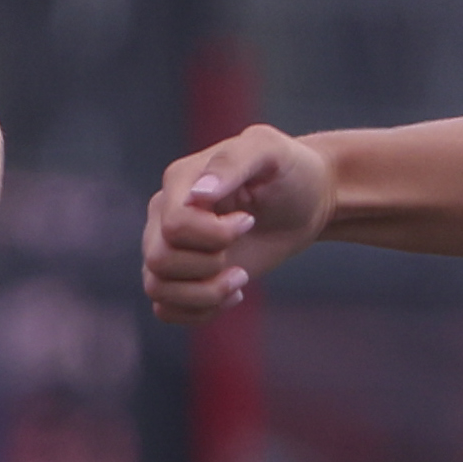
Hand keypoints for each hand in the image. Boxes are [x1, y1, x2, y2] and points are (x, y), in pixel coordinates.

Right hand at [142, 124, 334, 321]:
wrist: (306, 201)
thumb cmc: (288, 170)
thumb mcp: (269, 150)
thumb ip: (232, 162)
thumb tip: (198, 196)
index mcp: (179, 182)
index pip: (174, 225)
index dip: (214, 235)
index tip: (248, 222)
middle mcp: (163, 216)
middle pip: (159, 259)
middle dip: (208, 265)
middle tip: (243, 246)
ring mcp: (170, 248)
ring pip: (156, 288)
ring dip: (204, 294)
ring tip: (241, 279)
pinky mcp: (184, 277)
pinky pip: (165, 308)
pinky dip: (199, 311)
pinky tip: (233, 295)